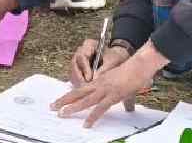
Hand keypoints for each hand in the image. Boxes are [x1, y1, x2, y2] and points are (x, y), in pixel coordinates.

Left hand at [52, 41, 167, 127]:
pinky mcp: (112, 96)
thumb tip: (129, 109)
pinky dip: (92, 117)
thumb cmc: (133, 75)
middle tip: (52, 107)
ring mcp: (104, 90)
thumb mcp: (127, 89)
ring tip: (62, 114)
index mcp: (99, 82)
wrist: (139, 66)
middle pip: (77, 93)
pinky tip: (86, 125)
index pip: (80, 89)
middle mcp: (98, 85)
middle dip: (64, 100)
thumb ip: (126, 100)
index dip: (70, 95)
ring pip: (84, 100)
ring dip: (72, 107)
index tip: (60, 101)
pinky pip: (100, 108)